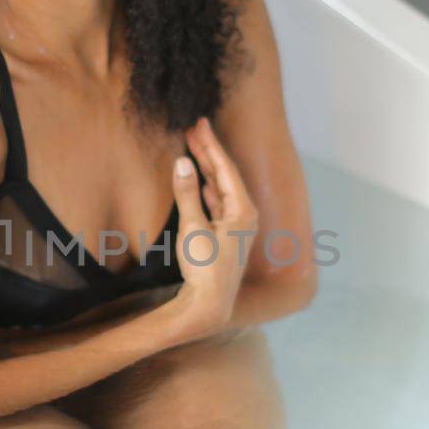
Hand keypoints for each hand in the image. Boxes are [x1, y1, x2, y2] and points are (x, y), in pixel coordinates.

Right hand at [169, 116, 257, 338]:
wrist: (210, 304)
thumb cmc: (204, 268)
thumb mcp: (192, 228)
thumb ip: (187, 194)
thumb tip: (183, 162)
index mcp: (243, 210)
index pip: (225, 168)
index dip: (211, 144)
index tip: (200, 123)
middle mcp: (246, 214)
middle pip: (225, 175)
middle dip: (209, 151)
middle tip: (195, 128)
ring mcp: (238, 225)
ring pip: (222, 187)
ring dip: (207, 168)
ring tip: (194, 147)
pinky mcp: (228, 234)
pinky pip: (219, 201)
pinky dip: (208, 187)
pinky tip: (201, 178)